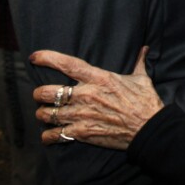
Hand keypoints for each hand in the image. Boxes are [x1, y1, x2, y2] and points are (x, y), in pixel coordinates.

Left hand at [31, 47, 161, 149]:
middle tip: (42, 95)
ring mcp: (82, 115)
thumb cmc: (146, 102)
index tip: (35, 57)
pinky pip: (54, 135)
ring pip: (46, 114)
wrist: (150, 128)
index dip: (47, 58)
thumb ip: (139, 62)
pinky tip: (49, 135)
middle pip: (46, 92)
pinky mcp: (82, 133)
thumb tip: (144, 49)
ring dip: (43, 114)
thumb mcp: (142, 79)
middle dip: (39, 94)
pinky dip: (48, 136)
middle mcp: (86, 95)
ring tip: (45, 114)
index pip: (67, 64)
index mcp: (99, 78)